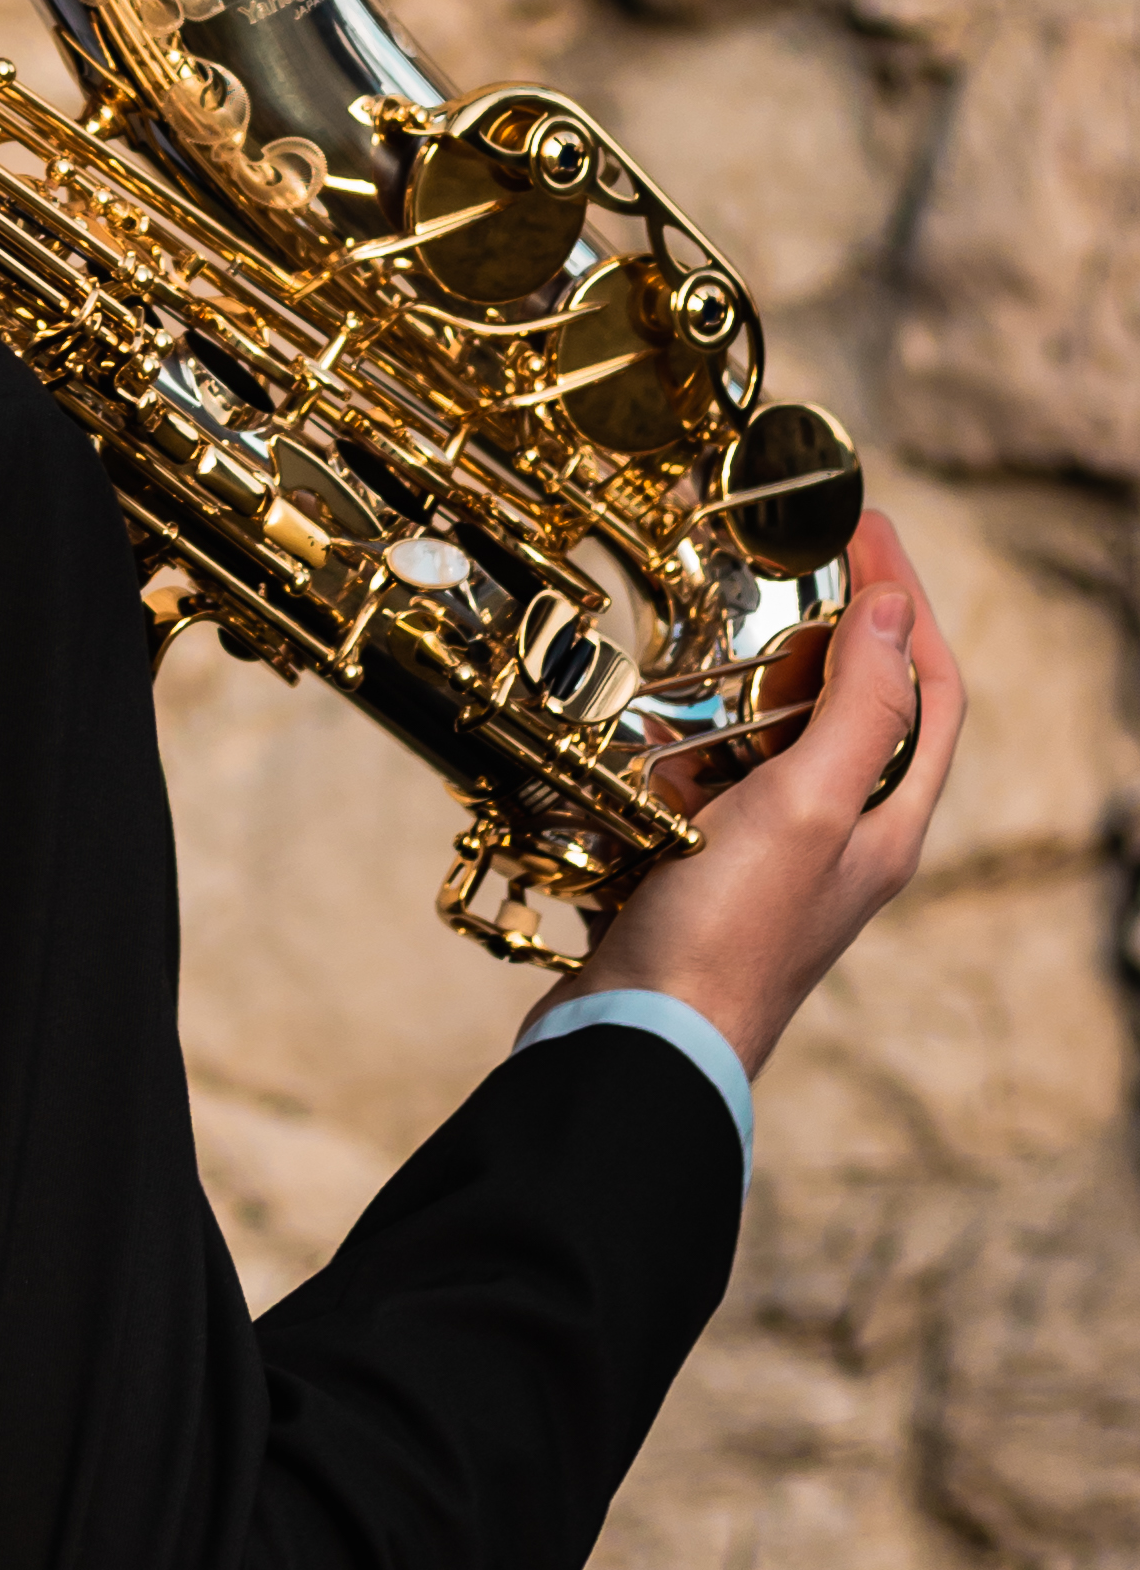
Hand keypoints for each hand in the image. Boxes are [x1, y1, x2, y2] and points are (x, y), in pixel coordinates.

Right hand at [524, 514, 964, 1083]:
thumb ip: (859, 708)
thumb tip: (896, 612)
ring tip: (702, 642)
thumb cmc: (727, 937)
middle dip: (824, 633)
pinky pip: (707, 783)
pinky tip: (639, 731)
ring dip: (740, 686)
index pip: (932, 689)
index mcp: (886, 822)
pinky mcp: (704, 873)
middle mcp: (842, 839)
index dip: (909, 601)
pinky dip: (679, 743)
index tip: (862, 527)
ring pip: (774, 742)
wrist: (637, 1042)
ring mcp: (773, 859)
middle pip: (860, 709)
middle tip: (779, 569)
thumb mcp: (805, 805)